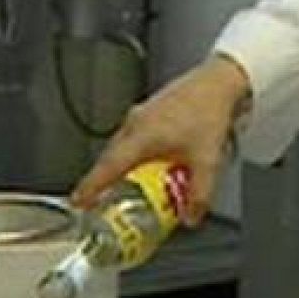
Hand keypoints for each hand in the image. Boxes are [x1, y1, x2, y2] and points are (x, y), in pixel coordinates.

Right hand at [69, 54, 251, 224]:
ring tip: (125, 184)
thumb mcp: (207, 161)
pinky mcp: (150, 110)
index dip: (91, 187)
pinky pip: (132, 136)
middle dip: (101, 180)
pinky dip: (133, 153)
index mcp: (141, 136)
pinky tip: (148, 162)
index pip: (108, 168)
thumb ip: (198, 194)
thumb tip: (192, 216)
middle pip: (109, 157)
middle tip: (97, 198)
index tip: (79, 202)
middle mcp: (135, 124)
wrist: (219, 81)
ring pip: (121, 146)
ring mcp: (141, 114)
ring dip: (119, 165)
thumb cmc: (209, 111)